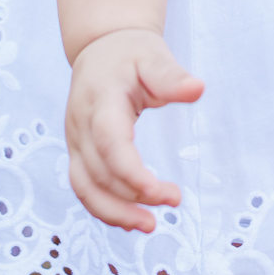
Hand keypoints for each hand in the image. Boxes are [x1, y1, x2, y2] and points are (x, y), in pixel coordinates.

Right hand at [65, 28, 203, 232]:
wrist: (99, 48)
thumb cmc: (130, 53)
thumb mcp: (153, 56)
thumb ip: (171, 76)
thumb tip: (198, 90)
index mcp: (101, 100)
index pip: (109, 142)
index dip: (131, 173)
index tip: (161, 192)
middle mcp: (81, 124)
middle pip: (98, 172)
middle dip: (132, 196)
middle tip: (173, 201)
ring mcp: (75, 140)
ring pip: (84, 187)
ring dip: (113, 212)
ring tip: (149, 226)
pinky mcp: (78, 151)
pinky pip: (84, 186)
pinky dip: (105, 207)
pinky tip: (131, 218)